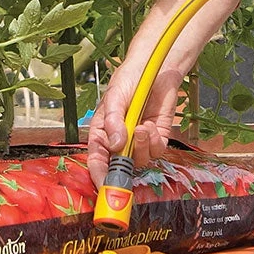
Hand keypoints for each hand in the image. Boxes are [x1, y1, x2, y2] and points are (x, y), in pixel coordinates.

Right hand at [87, 60, 184, 189]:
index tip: (104, 184)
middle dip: (124, 169)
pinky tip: (149, 125)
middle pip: (120, 167)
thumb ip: (114, 120)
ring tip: (141, 127)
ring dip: (141, 147)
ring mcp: (138, 141)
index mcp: (102, 134)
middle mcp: (120, 142)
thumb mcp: (115, 96)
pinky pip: (155, 150)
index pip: (97, 160)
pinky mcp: (156, 138)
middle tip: (127, 163)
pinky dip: (153, 141)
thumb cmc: (128, 80)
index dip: (99, 175)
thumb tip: (116, 144)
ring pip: (140, 160)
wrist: (153, 69)